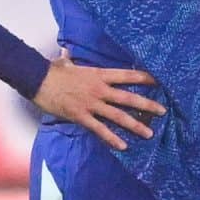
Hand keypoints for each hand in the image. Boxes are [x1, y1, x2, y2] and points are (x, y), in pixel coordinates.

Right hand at [33, 50, 165, 150]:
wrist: (37, 79)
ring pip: (118, 116)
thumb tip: (66, 53)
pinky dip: (112, 138)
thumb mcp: (64, 63)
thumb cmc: (51, 71)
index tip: (159, 81)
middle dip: (147, 105)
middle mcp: (99, 89)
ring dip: (135, 125)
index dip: (144, 78)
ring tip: (149, 133)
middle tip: (163, 111)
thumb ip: (69, 59)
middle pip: (128, 98)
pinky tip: (123, 146)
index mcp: (98, 74)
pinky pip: (100, 129)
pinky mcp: (81, 116)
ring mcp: (91, 104)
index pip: (127, 76)